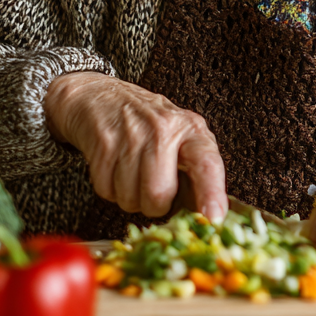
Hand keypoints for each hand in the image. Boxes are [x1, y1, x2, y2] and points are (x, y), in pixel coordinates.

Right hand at [43, 71, 227, 219]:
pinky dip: (110, 189)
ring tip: (133, 173)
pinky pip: (106, 191)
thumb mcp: (182, 139)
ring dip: (130, 198)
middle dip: (155, 204)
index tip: (213, 218)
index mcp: (191, 130)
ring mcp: (132, 135)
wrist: (102, 97)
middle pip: (159, 194)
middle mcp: (163, 129)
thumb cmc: (149, 125)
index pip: (207, 164)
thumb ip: (197, 173)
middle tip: (153, 187)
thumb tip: (207, 216)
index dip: (211, 193)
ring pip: (130, 199)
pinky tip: (116, 168)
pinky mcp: (104, 144)